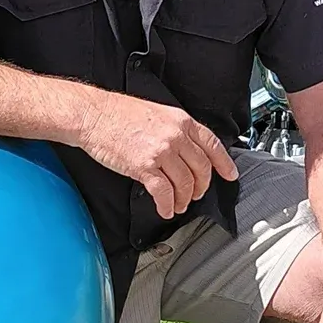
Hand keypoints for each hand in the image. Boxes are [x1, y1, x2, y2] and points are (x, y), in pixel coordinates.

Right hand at [68, 90, 238, 218]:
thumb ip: (175, 130)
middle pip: (201, 169)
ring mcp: (161, 152)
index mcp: (181, 121)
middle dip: (201, 187)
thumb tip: (185, 149)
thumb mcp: (157, 112)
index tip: (229, 175)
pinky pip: (164, 192)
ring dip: (183, 199)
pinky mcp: (144, 167)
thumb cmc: (118, 113)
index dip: (224, 164)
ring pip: (185, 183)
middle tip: (195, 195)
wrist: (93, 114)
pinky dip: (167, 205)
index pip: (212, 145)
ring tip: (178, 205)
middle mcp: (175, 136)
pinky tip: (165, 209)